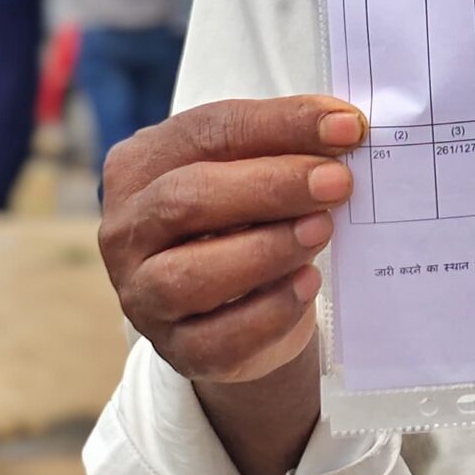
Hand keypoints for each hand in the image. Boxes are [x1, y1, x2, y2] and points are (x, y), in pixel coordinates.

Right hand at [98, 95, 364, 385]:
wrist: (238, 301)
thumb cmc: (246, 214)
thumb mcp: (256, 169)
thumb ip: (287, 147)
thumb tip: (345, 131)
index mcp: (141, 164)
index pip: (209, 131)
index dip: (281, 125)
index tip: (347, 127)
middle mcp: (127, 229)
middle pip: (187, 198)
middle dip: (272, 187)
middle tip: (337, 182)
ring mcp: (142, 295)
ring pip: (190, 275)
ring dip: (267, 250)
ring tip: (322, 230)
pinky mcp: (175, 349)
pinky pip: (218, 338)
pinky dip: (269, 311)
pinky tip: (306, 284)